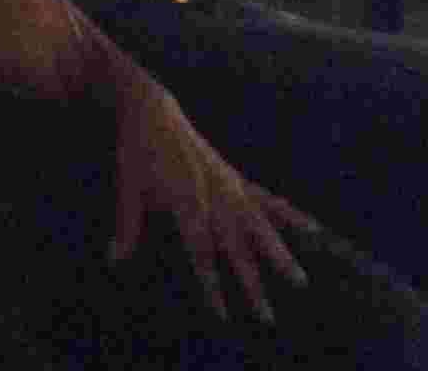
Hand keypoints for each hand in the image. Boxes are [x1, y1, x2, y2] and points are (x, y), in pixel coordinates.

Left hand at [108, 64, 315, 324]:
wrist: (153, 109)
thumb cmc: (137, 149)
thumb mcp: (128, 186)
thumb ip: (127, 225)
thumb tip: (113, 259)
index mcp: (187, 201)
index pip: (202, 252)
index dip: (212, 283)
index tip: (223, 313)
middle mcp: (214, 195)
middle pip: (237, 248)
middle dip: (252, 283)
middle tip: (267, 317)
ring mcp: (229, 185)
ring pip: (260, 226)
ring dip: (279, 254)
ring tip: (300, 280)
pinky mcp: (235, 177)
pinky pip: (267, 198)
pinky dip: (289, 213)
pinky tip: (313, 228)